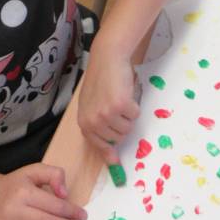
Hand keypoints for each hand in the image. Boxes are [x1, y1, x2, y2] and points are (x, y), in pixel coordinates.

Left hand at [77, 45, 138, 165]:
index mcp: (84, 122)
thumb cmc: (100, 80)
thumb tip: (112, 161)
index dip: (110, 150)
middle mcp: (94, 121)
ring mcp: (107, 114)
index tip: (117, 162)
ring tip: (120, 98)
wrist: (107, 58)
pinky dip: (134, 105)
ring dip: (128, 115)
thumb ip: (99, 130)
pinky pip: (135, 115)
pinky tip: (125, 92)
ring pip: (128, 128)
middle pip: (118, 138)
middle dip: (121, 124)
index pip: (100, 145)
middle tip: (117, 107)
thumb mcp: (93, 106)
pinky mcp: (120, 105)